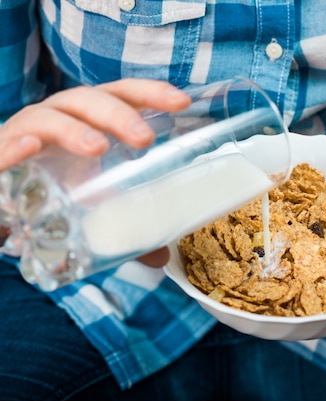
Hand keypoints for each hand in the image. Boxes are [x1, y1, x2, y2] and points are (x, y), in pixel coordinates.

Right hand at [0, 79, 191, 267]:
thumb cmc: (48, 190)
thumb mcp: (91, 205)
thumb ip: (123, 225)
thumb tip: (160, 256)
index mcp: (86, 123)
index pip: (120, 96)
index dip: (149, 94)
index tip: (182, 102)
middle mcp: (56, 120)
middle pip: (88, 101)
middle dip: (118, 114)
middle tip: (145, 138)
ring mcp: (23, 135)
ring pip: (47, 119)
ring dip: (73, 129)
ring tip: (98, 147)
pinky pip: (0, 150)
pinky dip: (11, 148)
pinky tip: (29, 147)